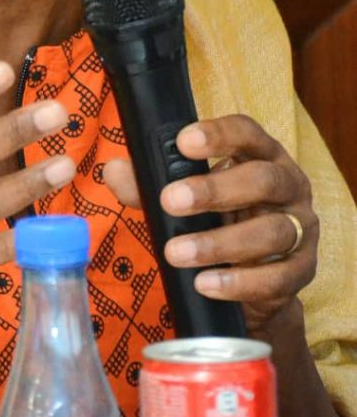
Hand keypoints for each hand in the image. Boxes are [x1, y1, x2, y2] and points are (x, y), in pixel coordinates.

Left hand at [103, 114, 317, 337]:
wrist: (254, 277)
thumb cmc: (219, 218)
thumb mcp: (186, 197)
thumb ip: (149, 185)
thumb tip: (113, 172)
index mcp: (261, 155)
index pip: (247, 132)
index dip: (218, 134)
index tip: (183, 141)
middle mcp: (289, 185)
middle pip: (263, 179)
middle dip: (215, 189)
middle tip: (170, 201)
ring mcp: (301, 228)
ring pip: (272, 231)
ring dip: (220, 243)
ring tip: (176, 252)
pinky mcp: (303, 270)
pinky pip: (278, 278)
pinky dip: (239, 283)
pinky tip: (205, 284)